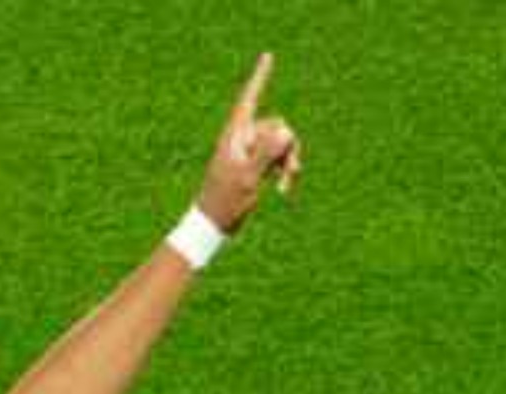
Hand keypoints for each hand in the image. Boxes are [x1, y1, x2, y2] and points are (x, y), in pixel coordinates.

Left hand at [196, 52, 302, 234]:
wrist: (213, 224)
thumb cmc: (225, 202)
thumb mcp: (248, 177)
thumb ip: (267, 152)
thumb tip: (286, 130)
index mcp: (235, 135)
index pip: (250, 99)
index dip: (260, 78)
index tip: (268, 56)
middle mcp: (242, 139)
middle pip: (275, 126)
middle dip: (287, 147)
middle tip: (291, 173)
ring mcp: (248, 152)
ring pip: (279, 144)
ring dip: (287, 162)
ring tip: (286, 186)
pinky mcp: (253, 166)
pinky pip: (276, 158)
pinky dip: (283, 170)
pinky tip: (283, 190)